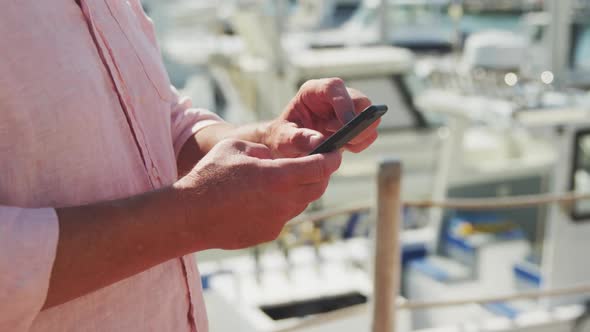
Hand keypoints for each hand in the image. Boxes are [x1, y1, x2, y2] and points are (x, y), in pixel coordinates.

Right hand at [174, 138, 341, 249]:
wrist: (188, 216)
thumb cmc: (209, 177)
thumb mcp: (236, 147)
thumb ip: (262, 149)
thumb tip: (273, 157)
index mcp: (279, 177)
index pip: (321, 167)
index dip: (332, 158)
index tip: (336, 152)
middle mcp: (284, 202)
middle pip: (317, 187)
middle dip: (320, 174)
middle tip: (316, 163)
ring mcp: (277, 221)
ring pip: (301, 203)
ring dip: (300, 190)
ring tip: (284, 179)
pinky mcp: (267, 234)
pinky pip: (283, 216)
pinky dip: (281, 205)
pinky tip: (262, 198)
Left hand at [263, 78, 378, 157]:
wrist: (287, 145)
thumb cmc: (282, 137)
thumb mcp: (282, 139)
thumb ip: (297, 139)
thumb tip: (319, 141)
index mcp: (313, 91)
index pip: (334, 88)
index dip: (344, 104)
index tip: (346, 126)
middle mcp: (333, 96)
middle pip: (361, 101)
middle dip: (358, 123)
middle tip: (345, 141)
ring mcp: (346, 108)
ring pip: (370, 116)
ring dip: (361, 134)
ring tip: (341, 145)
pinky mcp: (353, 123)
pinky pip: (369, 131)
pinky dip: (361, 142)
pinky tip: (344, 148)